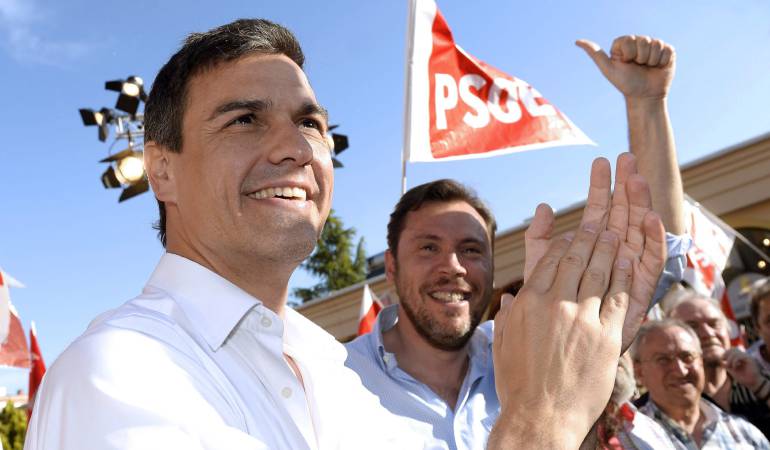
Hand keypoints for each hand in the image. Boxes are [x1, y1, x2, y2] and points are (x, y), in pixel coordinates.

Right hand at [490, 159, 665, 448]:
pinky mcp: (605, 336)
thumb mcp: (503, 342)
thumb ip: (509, 314)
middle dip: (591, 233)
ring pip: (601, 271)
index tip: (575, 232)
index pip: (552, 258)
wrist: (539, 416)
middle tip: (601, 217)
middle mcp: (555, 303)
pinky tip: (628, 260)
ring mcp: (582, 318)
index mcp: (529, 301)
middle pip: (578, 257)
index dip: (567, 240)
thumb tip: (511, 297)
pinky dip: (625, 274)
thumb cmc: (517, 382)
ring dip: (611, 247)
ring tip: (617, 231)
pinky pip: (620, 296)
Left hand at [523, 154, 666, 350]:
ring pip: (637, 236)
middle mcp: (611, 264)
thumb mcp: (537, 276)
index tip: (603, 160)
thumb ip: (540, 242)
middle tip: (626, 158)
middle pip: (621, 219)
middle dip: (624, 188)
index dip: (600, 188)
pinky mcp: (637, 300)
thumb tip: (543, 206)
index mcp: (588, 256)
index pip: (597, 214)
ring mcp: (625, 280)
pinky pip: (649, 267)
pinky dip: (652, 242)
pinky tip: (651, 218)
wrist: (553, 374)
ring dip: (640, 206)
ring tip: (638, 178)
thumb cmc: (543, 325)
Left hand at [576, 35, 674, 100]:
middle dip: (640, 58)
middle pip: (644, 40)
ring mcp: (654, 46)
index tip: (626, 64)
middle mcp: (639, 42)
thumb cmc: (625, 84)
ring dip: (651, 60)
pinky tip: (657, 67)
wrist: (645, 97)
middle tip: (638, 67)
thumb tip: (577, 41)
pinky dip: (662, 61)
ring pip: (656, 44)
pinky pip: (667, 49)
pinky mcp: (668, 51)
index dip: (628, 54)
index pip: (629, 40)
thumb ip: (595, 54)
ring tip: (648, 68)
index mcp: (624, 43)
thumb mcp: (608, 69)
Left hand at [724, 348, 762, 390]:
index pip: (732, 349)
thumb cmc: (743, 377)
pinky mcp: (750, 359)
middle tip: (723, 360)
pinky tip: (734, 367)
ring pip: (736, 352)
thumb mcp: (732, 370)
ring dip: (730, 359)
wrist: (752, 383)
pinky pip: (740, 356)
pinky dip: (734, 361)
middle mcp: (744, 355)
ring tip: (729, 366)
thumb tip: (719, 360)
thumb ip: (727, 364)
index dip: (725, 353)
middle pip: (733, 349)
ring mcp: (747, 357)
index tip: (722, 360)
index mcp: (740, 357)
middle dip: (726, 354)